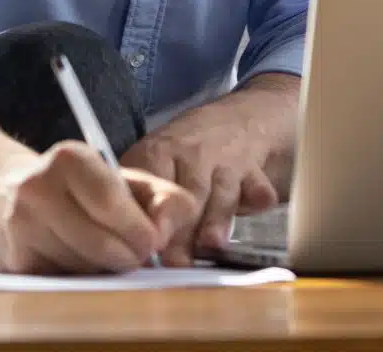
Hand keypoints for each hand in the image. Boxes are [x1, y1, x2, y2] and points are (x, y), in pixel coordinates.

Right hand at [0, 140, 198, 272]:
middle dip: (128, 256)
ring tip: (105, 253)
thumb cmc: (77, 187)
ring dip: (106, 269)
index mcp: (69, 159)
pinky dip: (82, 277)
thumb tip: (167, 231)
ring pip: (84, 267)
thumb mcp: (121, 179)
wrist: (2, 193)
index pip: (110, 203)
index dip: (138, 230)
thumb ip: (161, 197)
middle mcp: (37, 189)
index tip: (153, 243)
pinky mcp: (15, 260)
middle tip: (138, 256)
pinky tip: (79, 260)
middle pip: (100, 243)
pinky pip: (65, 281)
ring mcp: (20, 226)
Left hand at [122, 74, 299, 255]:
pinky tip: (259, 203)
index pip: (150, 182)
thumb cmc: (186, 153)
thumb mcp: (154, 162)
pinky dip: (260, 195)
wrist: (238, 120)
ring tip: (212, 243)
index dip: (149, 213)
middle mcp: (192, 155)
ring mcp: (225, 162)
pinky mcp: (254, 172)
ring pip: (220, 192)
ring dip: (216, 217)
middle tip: (175, 261)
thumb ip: (140, 201)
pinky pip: (258, 185)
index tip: (147, 241)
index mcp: (158, 154)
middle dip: (182, 229)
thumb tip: (123, 248)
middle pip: (186, 194)